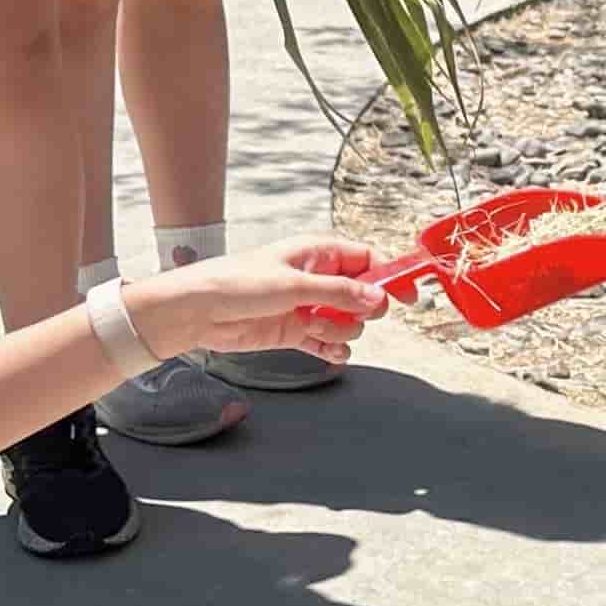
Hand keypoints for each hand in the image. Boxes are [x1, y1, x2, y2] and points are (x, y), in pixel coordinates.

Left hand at [144, 239, 391, 367]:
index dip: (391, 276)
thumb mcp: (293, 284)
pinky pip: (329, 342)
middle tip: (347, 314)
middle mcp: (317, 278)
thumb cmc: (236, 284)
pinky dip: (332, 349)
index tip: (408, 297)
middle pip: (364, 295)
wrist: (197, 313)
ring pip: (348, 322)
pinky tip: (328, 352)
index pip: (369, 259)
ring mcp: (308, 306)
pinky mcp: (295, 331)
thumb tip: (379, 297)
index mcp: (318, 253)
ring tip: (312, 328)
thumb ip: (339, 292)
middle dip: (361, 310)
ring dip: (339, 331)